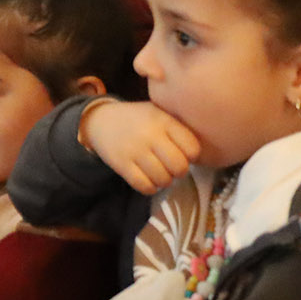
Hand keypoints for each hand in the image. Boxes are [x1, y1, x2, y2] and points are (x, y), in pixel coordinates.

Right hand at [79, 99, 202, 194]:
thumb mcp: (158, 112)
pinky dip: (150, 188)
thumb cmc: (138, 119)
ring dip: (164, 180)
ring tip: (160, 172)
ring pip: (163, 179)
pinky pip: (145, 186)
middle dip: (179, 171)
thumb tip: (199, 152)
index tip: (184, 154)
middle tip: (172, 167)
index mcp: (164, 120)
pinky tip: (148, 179)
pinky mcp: (122, 165)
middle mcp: (151, 135)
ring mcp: (135, 150)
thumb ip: (177, 127)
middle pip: (179, 166)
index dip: (192, 156)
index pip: (192, 148)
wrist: (101, 120)